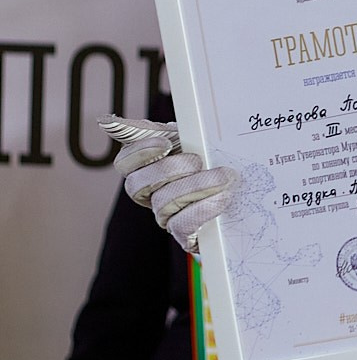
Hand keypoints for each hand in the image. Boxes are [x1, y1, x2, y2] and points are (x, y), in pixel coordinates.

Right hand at [102, 114, 236, 252]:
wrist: (245, 188)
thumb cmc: (210, 159)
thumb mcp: (186, 138)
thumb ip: (154, 131)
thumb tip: (108, 122)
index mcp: (146, 169)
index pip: (124, 163)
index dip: (138, 153)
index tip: (165, 143)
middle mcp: (150, 195)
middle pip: (137, 186)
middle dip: (169, 170)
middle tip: (197, 160)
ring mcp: (166, 218)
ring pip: (163, 204)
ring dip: (195, 187)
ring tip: (223, 177)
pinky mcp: (185, 237)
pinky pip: (182, 226)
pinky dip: (203, 209)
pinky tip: (222, 198)